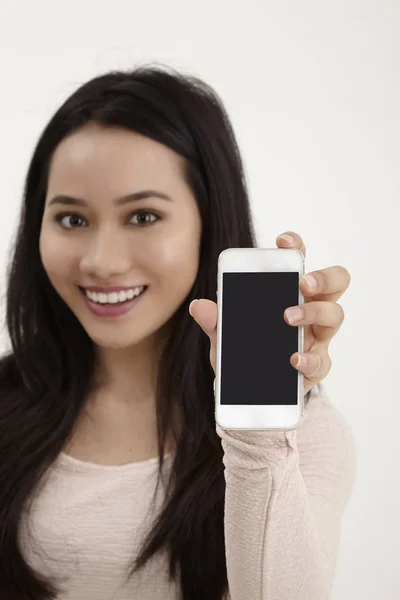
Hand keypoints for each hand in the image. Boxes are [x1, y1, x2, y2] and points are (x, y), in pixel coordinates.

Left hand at [189, 232, 350, 395]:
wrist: (246, 396)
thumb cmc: (244, 354)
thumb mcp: (224, 336)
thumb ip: (214, 321)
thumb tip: (199, 306)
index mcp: (288, 294)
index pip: (299, 262)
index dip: (296, 247)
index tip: (283, 242)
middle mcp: (309, 310)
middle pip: (335, 282)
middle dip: (323, 276)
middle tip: (302, 282)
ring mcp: (316, 338)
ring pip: (334, 315)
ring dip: (313, 312)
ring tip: (288, 317)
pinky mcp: (315, 367)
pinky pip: (321, 360)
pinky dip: (308, 358)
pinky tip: (293, 359)